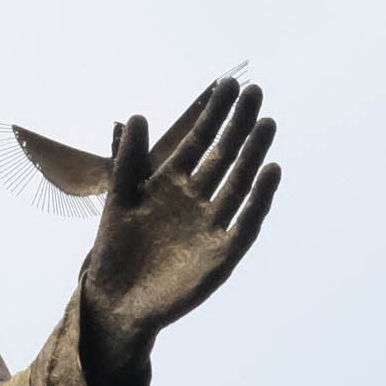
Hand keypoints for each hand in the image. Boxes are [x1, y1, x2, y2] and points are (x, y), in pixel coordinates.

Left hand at [77, 77, 278, 372]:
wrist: (116, 301)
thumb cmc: (115, 251)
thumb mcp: (119, 200)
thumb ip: (128, 161)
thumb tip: (135, 115)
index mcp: (171, 183)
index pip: (198, 141)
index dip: (212, 113)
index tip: (227, 84)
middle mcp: (196, 199)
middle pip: (224, 155)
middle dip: (238, 124)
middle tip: (255, 92)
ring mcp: (212, 224)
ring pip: (239, 182)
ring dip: (253, 153)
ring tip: (266, 123)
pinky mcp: (223, 253)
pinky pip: (246, 221)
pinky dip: (260, 198)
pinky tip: (271, 170)